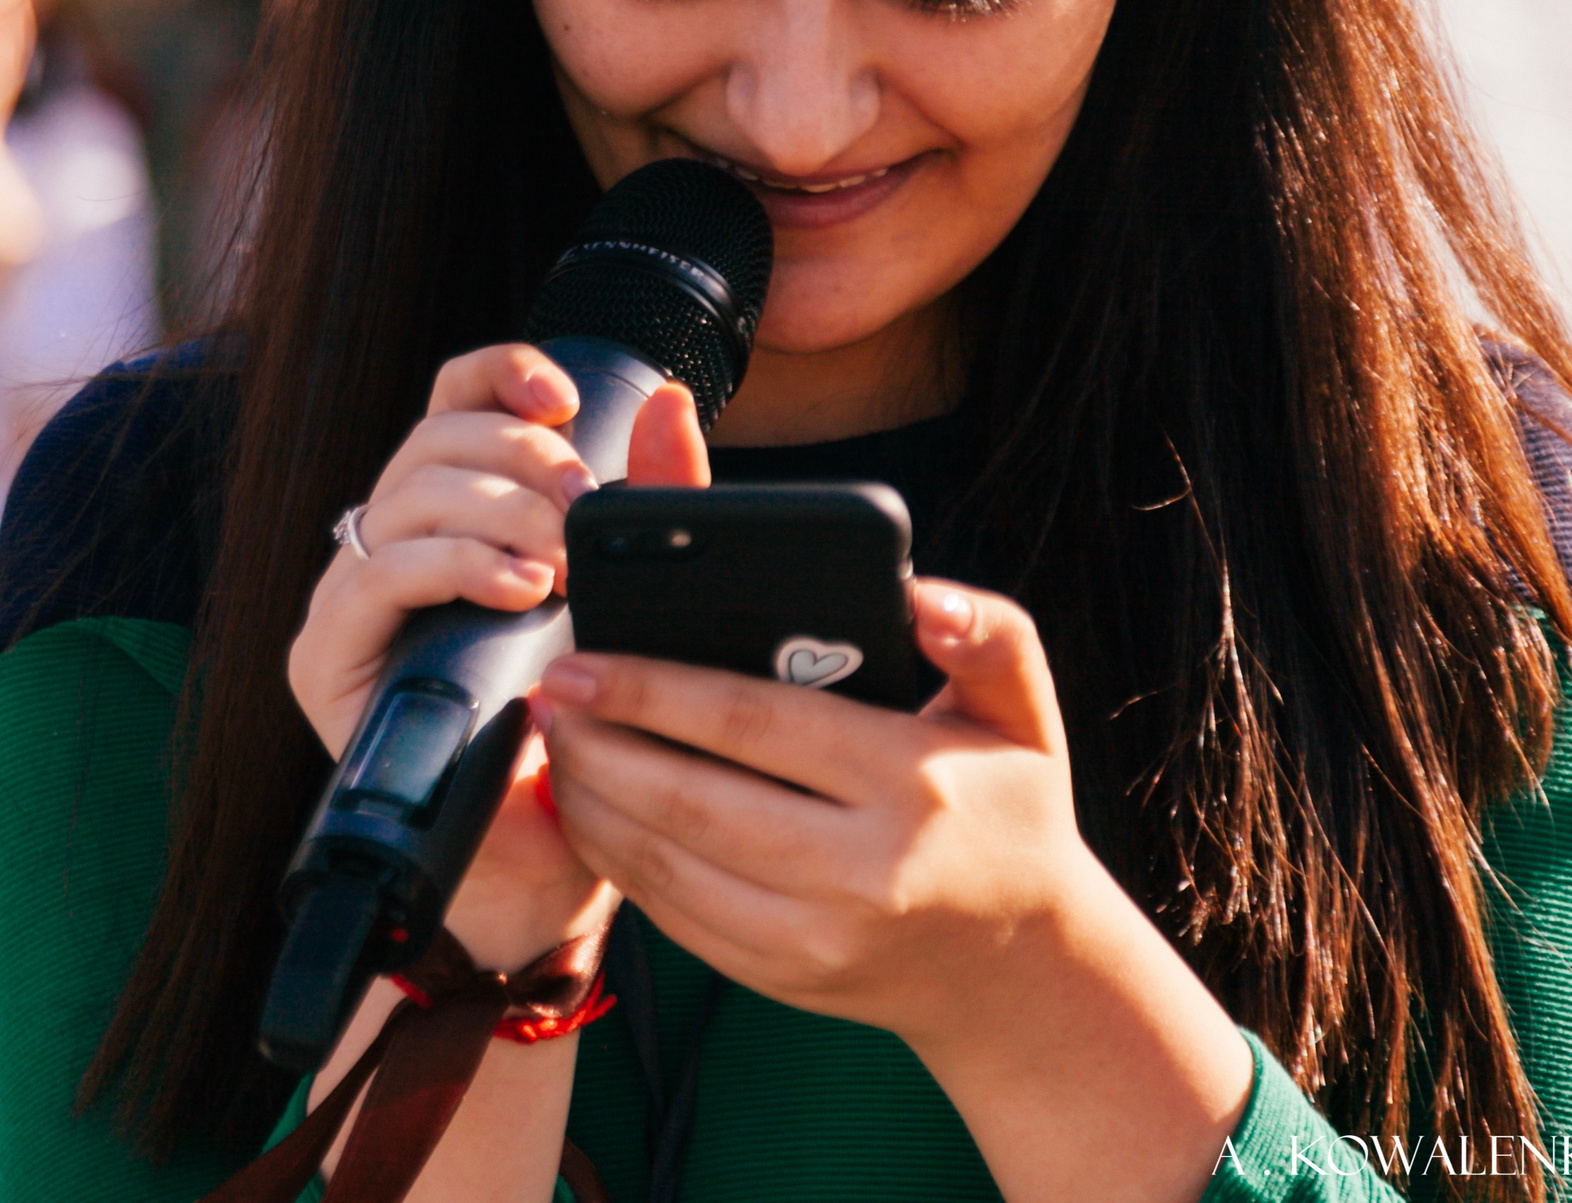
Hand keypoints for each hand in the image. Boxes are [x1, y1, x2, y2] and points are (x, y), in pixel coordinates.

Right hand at [286, 342, 709, 966]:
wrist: (545, 859)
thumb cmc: (582, 729)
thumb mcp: (625, 597)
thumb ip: (644, 503)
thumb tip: (669, 402)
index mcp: (450, 515)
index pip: (450, 402)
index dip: (498, 375)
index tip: (562, 395)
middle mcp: (389, 544)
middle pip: (432, 439)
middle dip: (520, 458)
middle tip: (584, 510)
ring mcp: (351, 600)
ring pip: (405, 496)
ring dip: (496, 513)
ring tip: (561, 563)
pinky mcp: (326, 658)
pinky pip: (374, 575)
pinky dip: (452, 566)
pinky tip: (517, 588)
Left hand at [537, 580, 1095, 1036]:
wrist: (1020, 969)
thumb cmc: (1007, 809)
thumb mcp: (1022, 712)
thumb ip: (987, 635)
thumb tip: (921, 595)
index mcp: (908, 783)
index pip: (751, 723)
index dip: (649, 689)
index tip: (580, 660)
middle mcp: (860, 871)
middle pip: (686, 799)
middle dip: (597, 743)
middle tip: (549, 694)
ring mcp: (814, 937)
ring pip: (662, 863)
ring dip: (589, 798)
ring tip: (557, 741)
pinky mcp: (779, 977)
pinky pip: (669, 913)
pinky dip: (613, 858)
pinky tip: (589, 807)